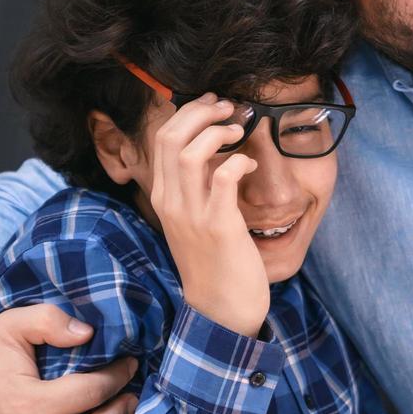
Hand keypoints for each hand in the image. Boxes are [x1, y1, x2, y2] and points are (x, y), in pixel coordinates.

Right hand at [149, 94, 270, 335]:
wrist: (220, 308)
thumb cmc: (214, 261)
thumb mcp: (195, 219)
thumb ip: (197, 188)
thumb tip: (216, 151)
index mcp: (163, 197)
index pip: (162, 139)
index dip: (187, 113)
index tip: (213, 105)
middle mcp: (171, 203)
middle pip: (171, 137)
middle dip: (200, 112)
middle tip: (229, 108)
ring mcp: (192, 215)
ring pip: (190, 152)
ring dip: (217, 131)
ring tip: (239, 129)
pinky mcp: (218, 226)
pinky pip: (222, 178)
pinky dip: (238, 161)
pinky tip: (250, 164)